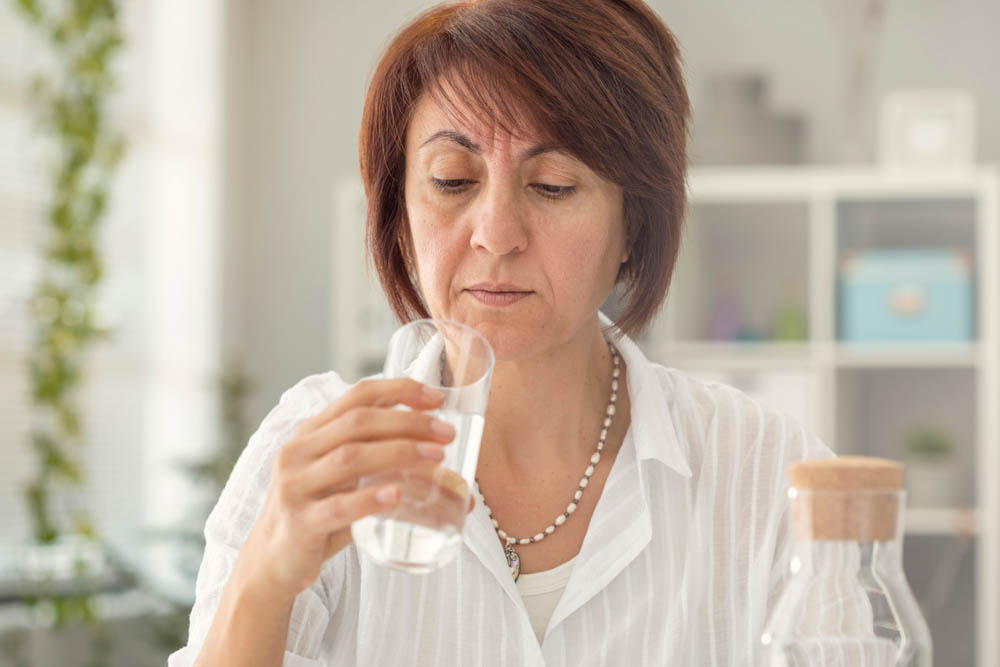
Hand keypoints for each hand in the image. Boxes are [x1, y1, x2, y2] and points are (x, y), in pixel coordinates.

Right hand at [236, 378, 471, 596]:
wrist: (271, 564)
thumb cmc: (318, 517)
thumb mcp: (345, 482)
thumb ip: (387, 472)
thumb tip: (458, 484)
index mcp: (311, 432)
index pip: (357, 395)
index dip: (399, 390)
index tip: (438, 398)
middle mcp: (299, 451)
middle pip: (358, 422)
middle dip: (408, 422)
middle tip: (447, 434)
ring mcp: (295, 486)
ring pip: (350, 458)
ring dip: (398, 453)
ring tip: (436, 458)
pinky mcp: (299, 522)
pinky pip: (338, 507)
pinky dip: (370, 499)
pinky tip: (397, 496)